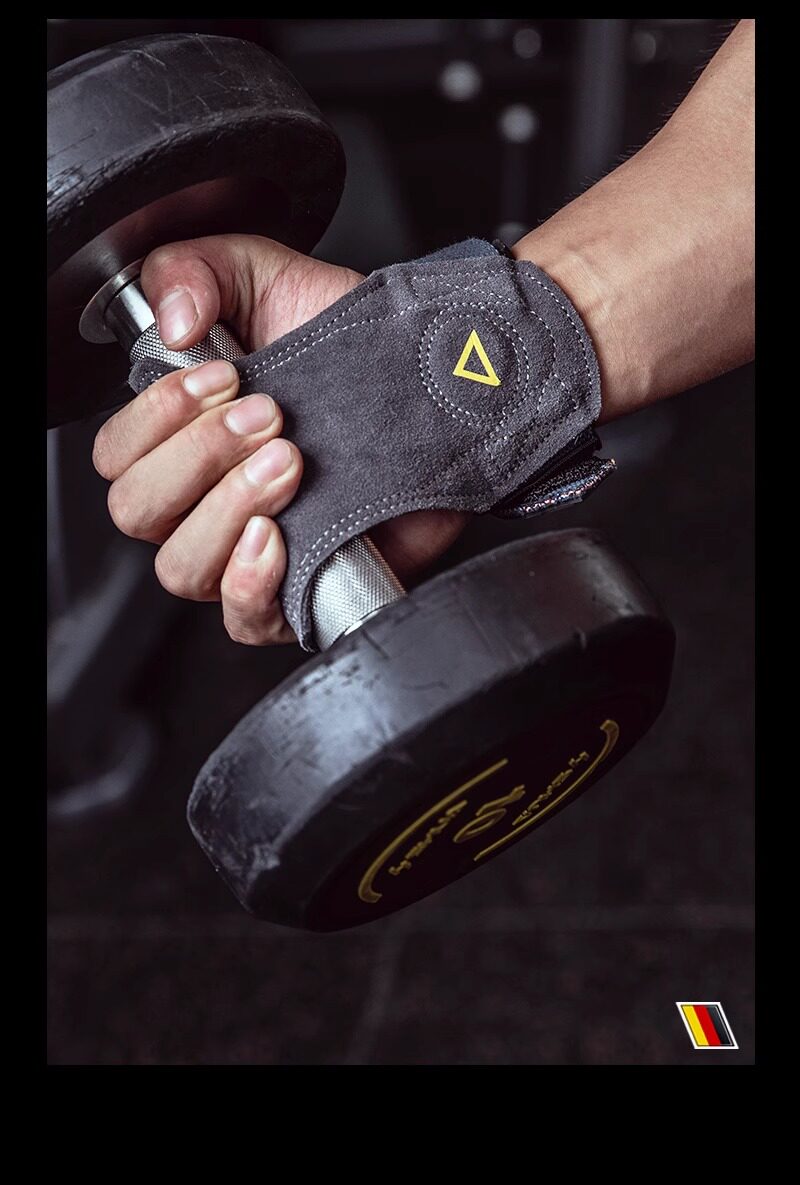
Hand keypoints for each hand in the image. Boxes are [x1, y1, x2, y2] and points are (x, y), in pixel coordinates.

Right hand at [93, 234, 466, 643]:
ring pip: (182, 566)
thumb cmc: (352, 341)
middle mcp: (203, 499)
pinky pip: (244, 619)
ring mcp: (249, 549)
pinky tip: (277, 537)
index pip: (117, 454)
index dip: (157, 417)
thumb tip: (169, 320)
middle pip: (139, 510)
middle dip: (199, 456)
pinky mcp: (301, 589)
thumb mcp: (265, 275)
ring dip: (227, 508)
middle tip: (271, 417)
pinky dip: (249, 584)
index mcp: (181, 436)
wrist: (438, 382)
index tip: (222, 378)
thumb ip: (195, 269)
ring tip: (289, 462)